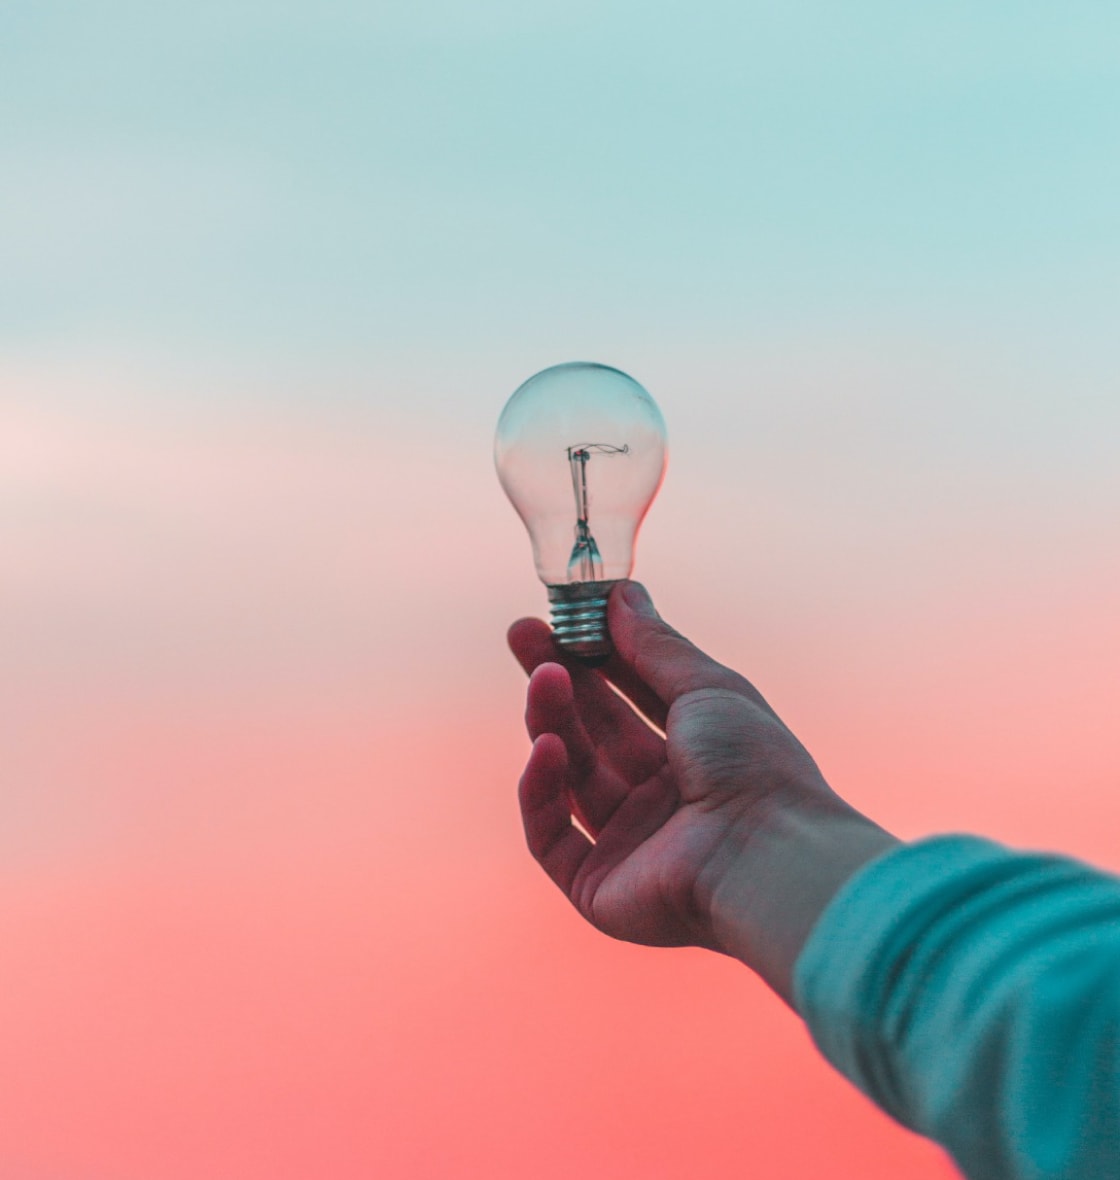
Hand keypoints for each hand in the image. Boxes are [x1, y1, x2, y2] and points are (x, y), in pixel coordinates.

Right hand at [509, 582, 896, 999]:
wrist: (767, 855)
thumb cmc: (753, 765)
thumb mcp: (707, 687)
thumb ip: (655, 645)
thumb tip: (621, 593)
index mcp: (696, 755)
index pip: (631, 697)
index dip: (594, 656)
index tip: (560, 616)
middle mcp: (662, 800)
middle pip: (593, 732)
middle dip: (557, 680)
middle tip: (522, 634)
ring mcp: (629, 844)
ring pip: (570, 775)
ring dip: (551, 722)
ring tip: (544, 677)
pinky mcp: (598, 888)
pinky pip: (551, 836)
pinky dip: (541, 791)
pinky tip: (546, 747)